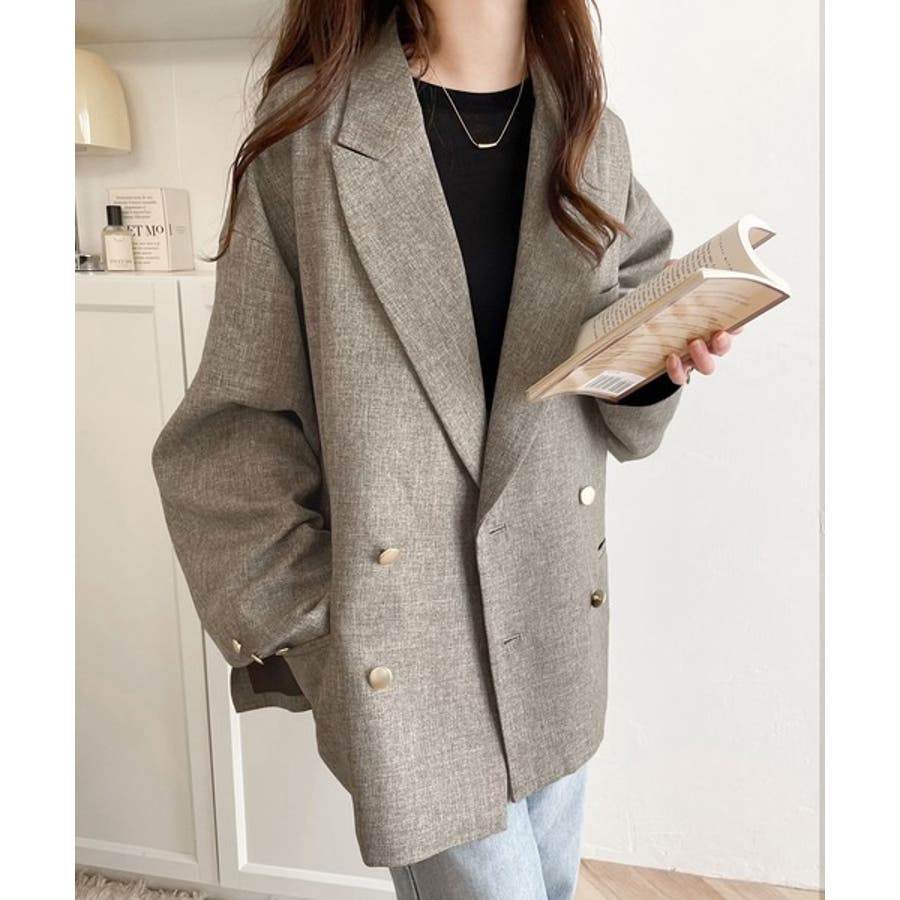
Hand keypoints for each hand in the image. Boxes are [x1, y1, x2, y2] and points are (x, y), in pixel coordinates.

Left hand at [660, 259, 742, 385]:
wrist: (643, 321)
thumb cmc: (668, 303)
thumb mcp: (672, 285)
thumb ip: (675, 273)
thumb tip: (673, 265)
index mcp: (714, 321)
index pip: (736, 326)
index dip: (740, 325)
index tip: (738, 322)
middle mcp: (708, 341)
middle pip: (724, 347)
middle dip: (723, 343)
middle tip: (716, 334)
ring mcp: (692, 356)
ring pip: (707, 366)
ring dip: (704, 358)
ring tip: (693, 344)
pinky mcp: (675, 367)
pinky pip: (681, 375)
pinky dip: (678, 370)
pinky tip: (671, 358)